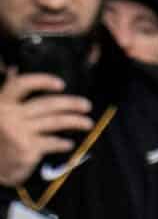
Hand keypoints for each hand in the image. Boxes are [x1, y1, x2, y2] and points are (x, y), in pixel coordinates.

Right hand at [0, 74, 91, 188]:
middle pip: (46, 104)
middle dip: (71, 104)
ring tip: (87, 123)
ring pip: (55, 122)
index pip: (21, 85)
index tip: (61, 84)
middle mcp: (8, 116)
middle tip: (86, 105)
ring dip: (75, 121)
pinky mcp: (27, 149)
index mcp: (1, 104)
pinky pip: (52, 142)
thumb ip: (10, 98)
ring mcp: (18, 133)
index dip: (42, 81)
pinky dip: (63, 143)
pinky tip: (69, 143)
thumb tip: (13, 69)